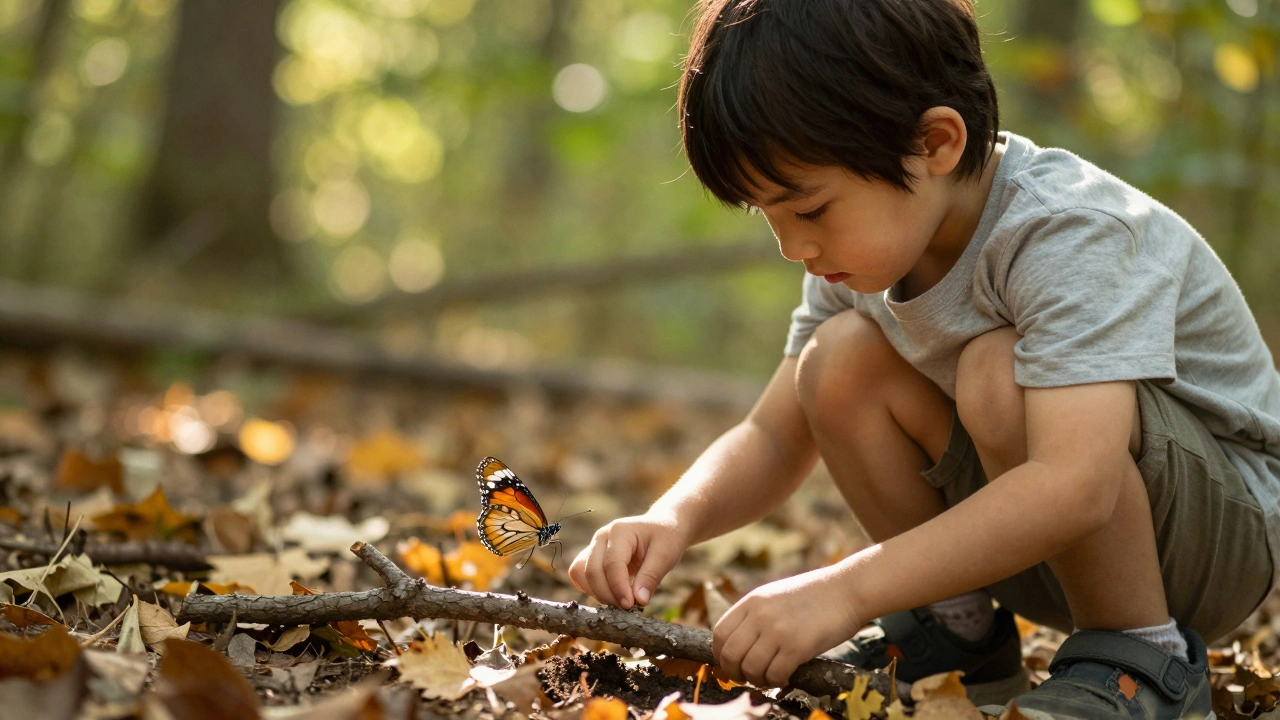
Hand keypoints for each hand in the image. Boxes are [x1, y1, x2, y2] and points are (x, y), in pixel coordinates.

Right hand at [568, 514, 689, 608]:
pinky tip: (612, 595)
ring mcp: (594, 546)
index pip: (612, 564)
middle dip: (607, 594)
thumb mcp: (666, 555)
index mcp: (620, 531)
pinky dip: (592, 589)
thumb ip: (651, 577)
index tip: (631, 606)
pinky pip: (581, 576)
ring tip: (621, 601)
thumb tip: (639, 601)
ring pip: (580, 574)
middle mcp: (601, 537)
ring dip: (597, 593)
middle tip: (628, 607)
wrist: (662, 526)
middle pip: (592, 570)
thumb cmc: (666, 537)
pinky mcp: (592, 557)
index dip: (619, 588)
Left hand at [713, 564, 863, 687]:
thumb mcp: (775, 596)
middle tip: (748, 677)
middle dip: (735, 672)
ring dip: (758, 679)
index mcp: (752, 601)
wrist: (848, 589)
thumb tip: (739, 643)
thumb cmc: (815, 595)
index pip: (720, 633)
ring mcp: (778, 630)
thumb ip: (756, 614)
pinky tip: (787, 675)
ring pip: (751, 668)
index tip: (730, 664)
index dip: (720, 655)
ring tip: (770, 677)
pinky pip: (776, 674)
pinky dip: (778, 681)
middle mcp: (761, 615)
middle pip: (730, 654)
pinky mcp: (798, 646)